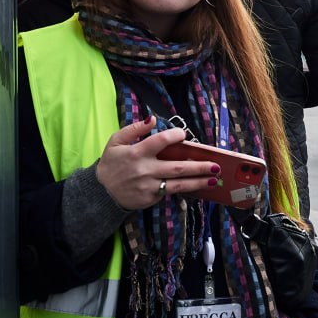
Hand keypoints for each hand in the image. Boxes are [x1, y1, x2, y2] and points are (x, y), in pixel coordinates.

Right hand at [96, 117, 219, 209]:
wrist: (101, 192)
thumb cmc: (111, 164)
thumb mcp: (115, 141)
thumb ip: (133, 129)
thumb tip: (152, 120)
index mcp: (137, 153)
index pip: (160, 141)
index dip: (175, 136)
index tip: (184, 134)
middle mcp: (145, 170)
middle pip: (177, 167)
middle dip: (198, 166)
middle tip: (215, 165)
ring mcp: (149, 186)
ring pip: (178, 184)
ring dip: (198, 181)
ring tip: (213, 178)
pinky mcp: (151, 198)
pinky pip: (171, 192)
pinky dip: (185, 189)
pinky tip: (198, 186)